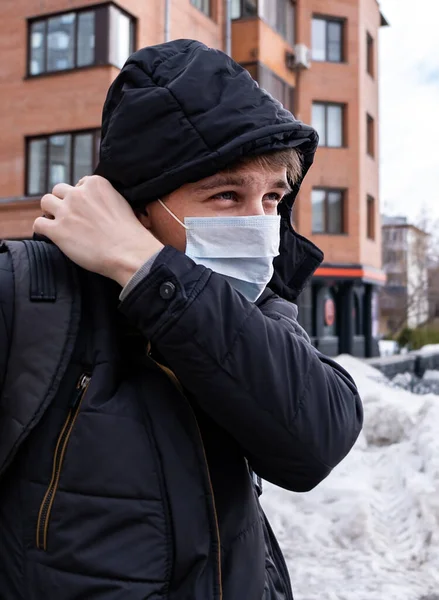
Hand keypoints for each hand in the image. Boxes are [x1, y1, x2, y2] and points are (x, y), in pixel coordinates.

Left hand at [34, 176, 163, 286]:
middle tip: (70, 216)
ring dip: (50, 212)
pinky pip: (38, 224)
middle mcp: (78, 194)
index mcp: (95, 183)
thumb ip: (105, 197)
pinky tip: (52, 236)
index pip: (80, 183)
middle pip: (59, 190)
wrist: (128, 252)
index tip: (86, 209)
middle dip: (63, 201)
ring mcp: (66, 211)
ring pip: (45, 202)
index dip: (81, 197)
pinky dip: (43, 229)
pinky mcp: (57, 230)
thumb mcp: (121, 202)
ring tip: (59, 224)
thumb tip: (96, 205)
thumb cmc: (129, 233)